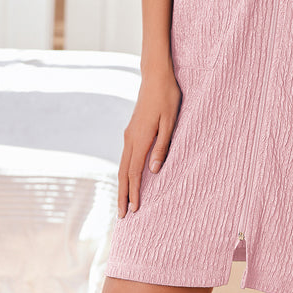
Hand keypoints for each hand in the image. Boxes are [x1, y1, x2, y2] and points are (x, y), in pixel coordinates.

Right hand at [117, 64, 181, 217]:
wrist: (156, 76)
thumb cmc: (168, 97)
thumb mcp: (170, 121)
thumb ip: (162, 146)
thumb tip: (153, 171)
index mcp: (140, 138)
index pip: (135, 172)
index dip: (134, 192)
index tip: (134, 210)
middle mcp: (130, 138)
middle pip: (123, 173)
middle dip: (123, 195)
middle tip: (122, 216)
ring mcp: (129, 134)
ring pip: (122, 165)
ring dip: (122, 185)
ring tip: (122, 203)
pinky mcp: (131, 131)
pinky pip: (125, 156)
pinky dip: (124, 172)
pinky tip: (127, 179)